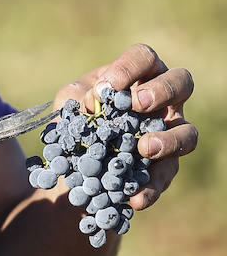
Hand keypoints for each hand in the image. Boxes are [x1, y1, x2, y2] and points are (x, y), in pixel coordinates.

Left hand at [54, 43, 196, 210]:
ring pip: (188, 132)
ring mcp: (169, 132)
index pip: (144, 58)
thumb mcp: (67, 103)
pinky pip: (168, 176)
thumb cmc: (76, 116)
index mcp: (138, 74)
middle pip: (181, 83)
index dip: (130, 68)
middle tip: (137, 104)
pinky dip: (151, 188)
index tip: (108, 87)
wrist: (71, 160)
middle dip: (161, 91)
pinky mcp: (166, 167)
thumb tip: (93, 99)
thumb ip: (76, 97)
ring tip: (145, 148)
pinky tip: (135, 198)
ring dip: (169, 140)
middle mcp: (162, 99)